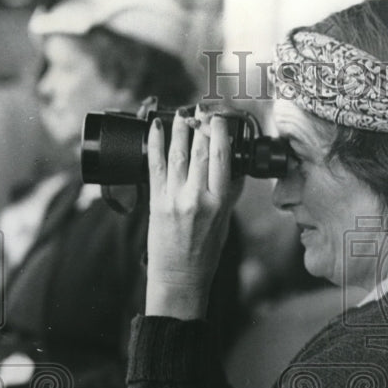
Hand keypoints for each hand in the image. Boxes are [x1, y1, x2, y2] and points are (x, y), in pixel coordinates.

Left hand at [145, 106, 242, 320]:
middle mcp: (197, 197)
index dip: (219, 131)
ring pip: (178, 152)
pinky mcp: (156, 201)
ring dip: (179, 128)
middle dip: (200, 124)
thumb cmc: (205, 254)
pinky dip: (155, 142)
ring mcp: (174, 198)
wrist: (179, 277)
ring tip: (182, 114)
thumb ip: (228, 194)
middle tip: (200, 109)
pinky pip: (155, 165)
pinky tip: (155, 126)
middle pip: (201, 150)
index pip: (222, 157)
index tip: (219, 117)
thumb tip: (232, 168)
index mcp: (219, 203)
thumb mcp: (225, 223)